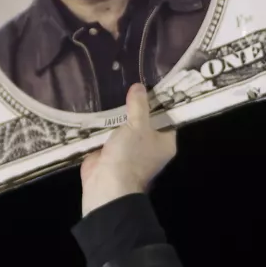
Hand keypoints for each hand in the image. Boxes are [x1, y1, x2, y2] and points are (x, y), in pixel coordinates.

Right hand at [80, 84, 177, 214]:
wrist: (107, 185)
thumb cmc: (131, 155)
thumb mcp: (138, 126)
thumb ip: (139, 105)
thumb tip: (140, 87)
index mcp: (165, 142)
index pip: (166, 117)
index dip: (159, 101)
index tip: (151, 83)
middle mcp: (149, 146)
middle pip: (144, 120)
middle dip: (136, 105)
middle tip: (130, 81)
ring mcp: (129, 150)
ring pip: (125, 126)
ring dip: (118, 113)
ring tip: (113, 87)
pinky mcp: (110, 152)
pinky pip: (109, 133)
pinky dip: (104, 123)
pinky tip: (99, 105)